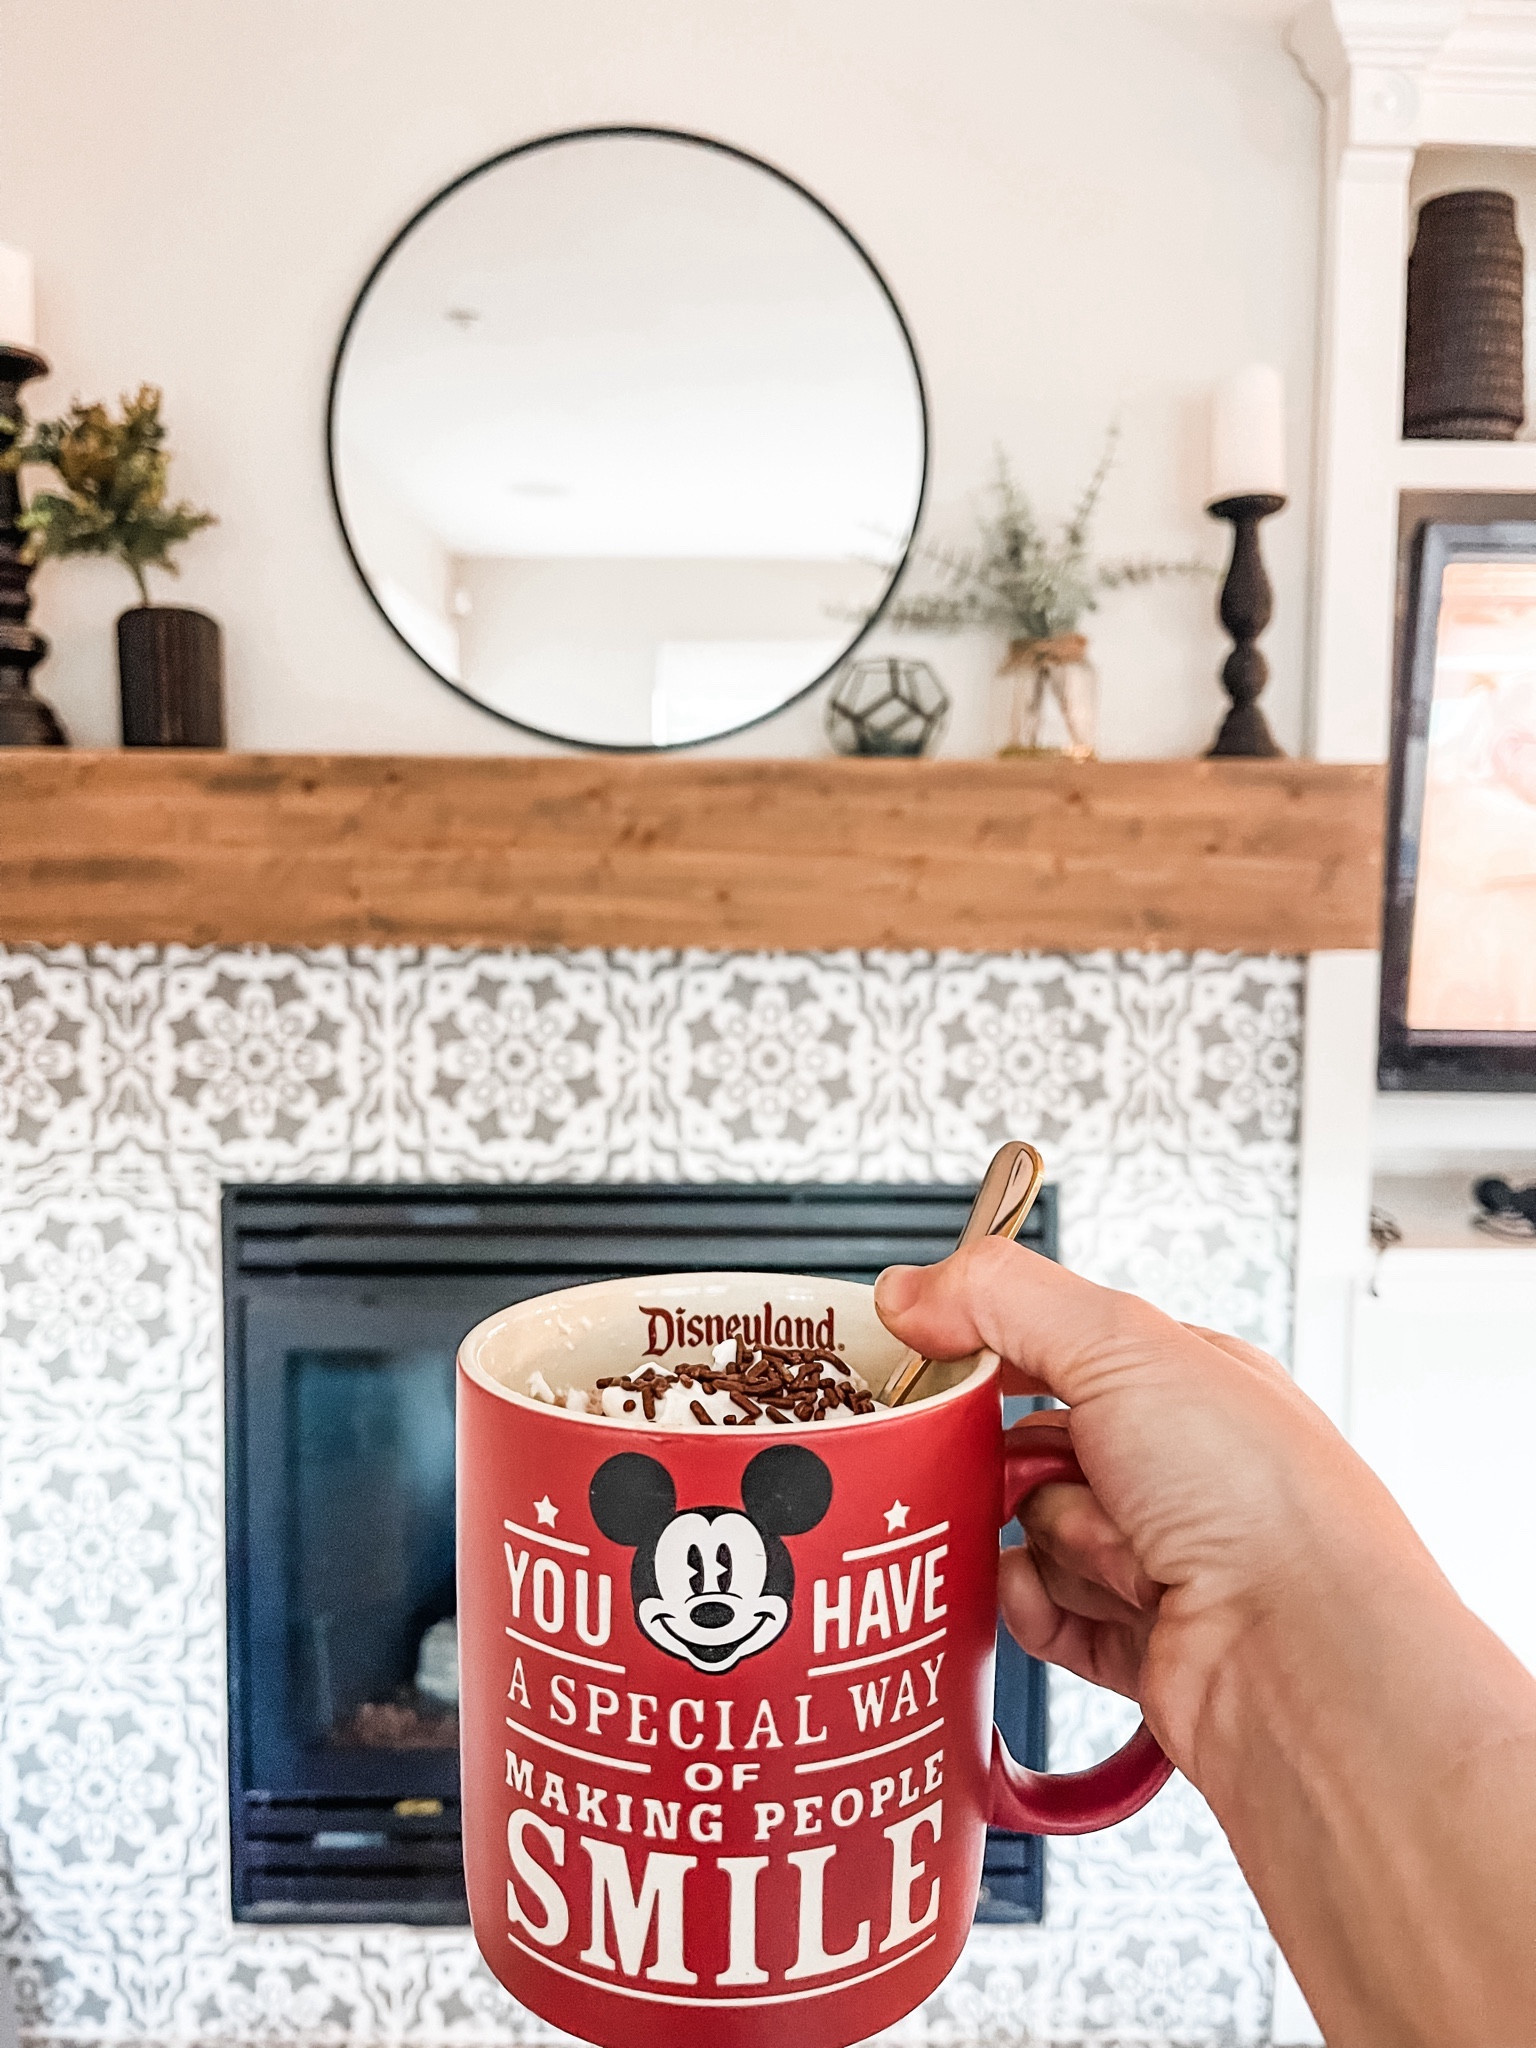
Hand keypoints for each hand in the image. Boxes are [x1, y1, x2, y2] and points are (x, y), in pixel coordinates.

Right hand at [874, 1238, 1432, 1778]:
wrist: (1308, 1667)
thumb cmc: (1264, 1500)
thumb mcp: (1123, 1347)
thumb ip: (1003, 1299)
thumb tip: (913, 1290)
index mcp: (1190, 1384)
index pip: (1061, 1348)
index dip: (990, 1354)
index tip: (929, 1362)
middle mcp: (1182, 1472)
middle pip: (1033, 1447)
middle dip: (1010, 1463)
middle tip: (1007, 1469)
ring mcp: (1162, 1562)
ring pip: (1032, 1533)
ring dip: (1042, 1541)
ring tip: (1100, 1552)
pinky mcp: (1137, 1645)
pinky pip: (1040, 1616)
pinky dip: (1035, 1610)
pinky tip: (1063, 1602)